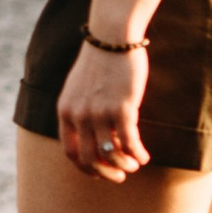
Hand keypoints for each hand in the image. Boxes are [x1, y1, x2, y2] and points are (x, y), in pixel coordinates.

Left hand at [58, 36, 148, 178]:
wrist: (112, 35)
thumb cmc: (100, 60)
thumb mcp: (80, 88)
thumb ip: (81, 110)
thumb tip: (94, 136)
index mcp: (66, 110)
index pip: (70, 151)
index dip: (85, 168)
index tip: (100, 172)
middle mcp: (79, 115)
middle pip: (89, 159)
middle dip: (106, 173)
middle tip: (120, 176)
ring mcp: (99, 112)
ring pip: (110, 154)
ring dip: (125, 165)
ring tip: (135, 164)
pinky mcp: (122, 108)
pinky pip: (130, 143)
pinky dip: (138, 154)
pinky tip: (145, 156)